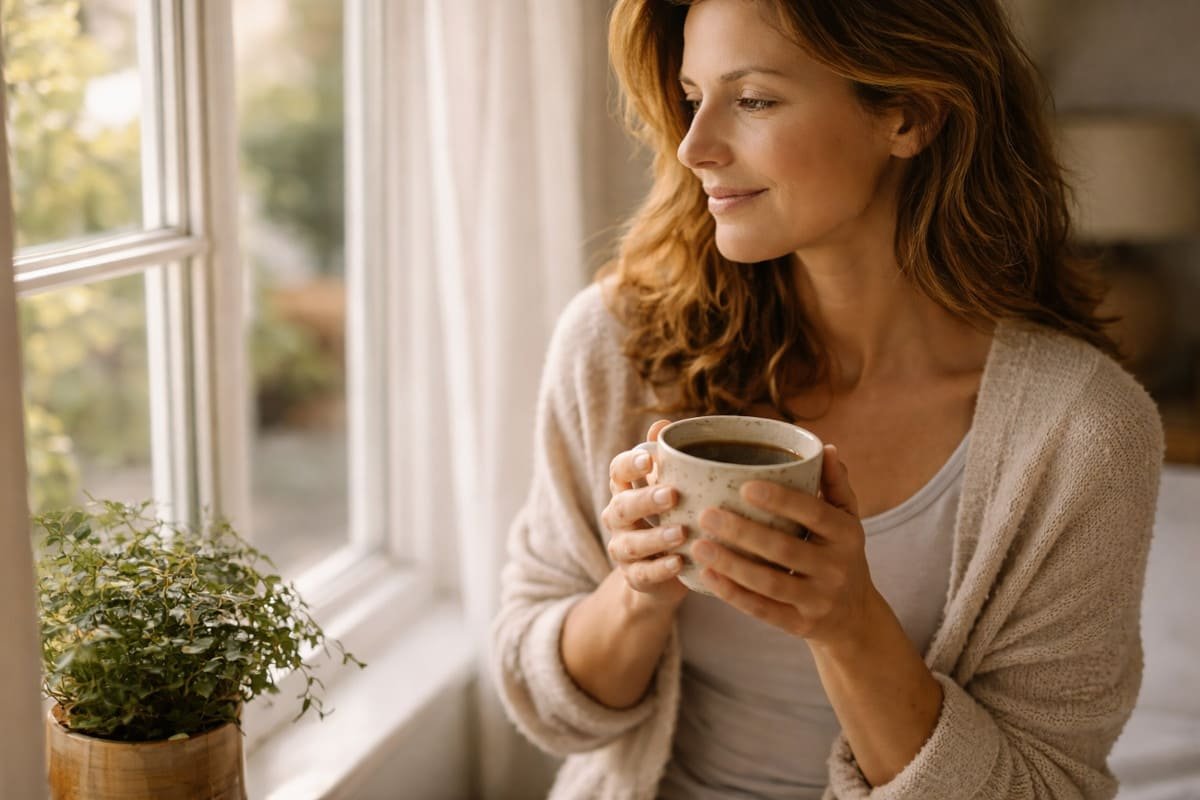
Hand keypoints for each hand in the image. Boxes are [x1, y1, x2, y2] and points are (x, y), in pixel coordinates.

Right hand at [602, 420, 689, 611]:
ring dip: (655, 537)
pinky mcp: (635, 577)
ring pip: (630, 543)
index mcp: (626, 490)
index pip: (618, 471)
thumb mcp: (669, 486)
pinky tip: (679, 562)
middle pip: (621, 506)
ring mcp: (623, 549)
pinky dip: (661, 569)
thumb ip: (667, 459)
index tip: (650, 460)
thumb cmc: (672, 517)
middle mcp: (618, 519)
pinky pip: (643, 574)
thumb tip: (662, 423)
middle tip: (671, 495)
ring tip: (681, 533)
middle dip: (644, 500)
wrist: (666, 571)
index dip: (630, 464)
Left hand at [691, 444, 881, 647]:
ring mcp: (819, 600)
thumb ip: (835, 485)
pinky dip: (733, 594)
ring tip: (698, 545)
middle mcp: (836, 568)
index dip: (782, 500)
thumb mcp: (847, 520)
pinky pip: (763, 610)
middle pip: (785, 550)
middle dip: (743, 532)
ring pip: (770, 583)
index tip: (745, 486)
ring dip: (731, 565)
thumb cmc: (839, 553)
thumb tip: (824, 449)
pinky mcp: (800, 625)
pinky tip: (707, 575)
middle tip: (706, 515)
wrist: (854, 616)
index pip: (814, 514)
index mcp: (847, 534)